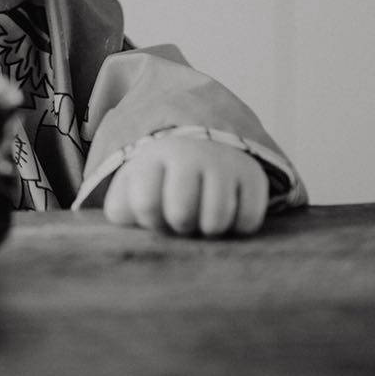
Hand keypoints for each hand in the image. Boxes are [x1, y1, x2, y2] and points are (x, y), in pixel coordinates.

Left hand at [102, 135, 268, 236]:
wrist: (205, 145)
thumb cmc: (162, 180)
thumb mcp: (134, 186)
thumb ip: (120, 206)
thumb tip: (122, 219)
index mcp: (154, 156)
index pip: (144, 204)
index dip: (149, 219)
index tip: (153, 210)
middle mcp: (191, 154)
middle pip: (180, 216)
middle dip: (179, 225)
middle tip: (181, 215)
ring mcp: (224, 163)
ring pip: (215, 223)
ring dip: (208, 230)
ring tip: (202, 215)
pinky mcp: (254, 176)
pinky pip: (247, 222)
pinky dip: (237, 227)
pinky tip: (228, 211)